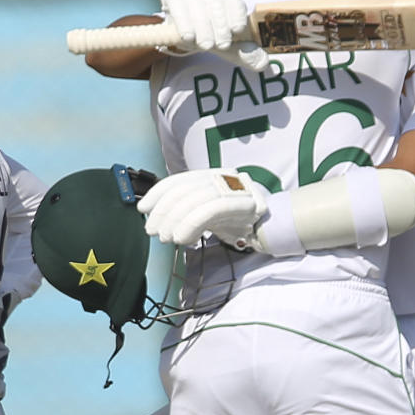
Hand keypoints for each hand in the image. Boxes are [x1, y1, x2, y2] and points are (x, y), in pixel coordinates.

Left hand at [137, 169, 267, 248]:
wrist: (271, 227)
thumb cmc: (237, 223)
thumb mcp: (208, 214)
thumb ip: (188, 211)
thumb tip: (160, 220)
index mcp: (210, 176)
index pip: (178, 180)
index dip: (157, 194)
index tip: (142, 209)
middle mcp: (220, 177)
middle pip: (183, 190)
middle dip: (163, 212)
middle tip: (154, 231)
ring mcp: (233, 187)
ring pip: (193, 200)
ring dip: (174, 222)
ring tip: (168, 238)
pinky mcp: (242, 202)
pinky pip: (208, 211)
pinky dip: (190, 225)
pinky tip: (183, 238)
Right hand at [156, 0, 268, 71]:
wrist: (185, 33)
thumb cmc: (210, 34)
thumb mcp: (229, 44)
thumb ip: (245, 53)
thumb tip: (263, 63)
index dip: (235, 10)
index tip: (237, 31)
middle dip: (219, 24)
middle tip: (220, 45)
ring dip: (201, 25)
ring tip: (206, 45)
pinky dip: (182, 19)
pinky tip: (188, 36)